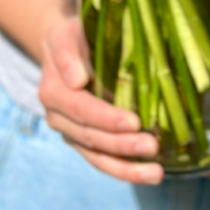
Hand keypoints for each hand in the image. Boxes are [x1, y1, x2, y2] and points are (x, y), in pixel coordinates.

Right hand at [39, 13, 163, 184]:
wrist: (65, 48)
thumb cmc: (71, 37)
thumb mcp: (66, 36)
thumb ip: (68, 55)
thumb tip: (77, 79)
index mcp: (53, 92)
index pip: (81, 110)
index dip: (106, 118)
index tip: (134, 121)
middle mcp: (59, 118)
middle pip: (92, 137)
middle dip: (123, 145)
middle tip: (153, 146)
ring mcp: (72, 133)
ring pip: (98, 157)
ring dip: (127, 168)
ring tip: (157, 174)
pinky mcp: (85, 141)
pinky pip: (104, 160)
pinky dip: (126, 169)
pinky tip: (150, 173)